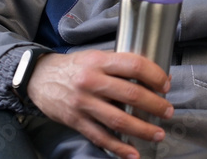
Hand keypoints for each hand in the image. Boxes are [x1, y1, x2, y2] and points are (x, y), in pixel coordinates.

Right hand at [28, 50, 173, 158]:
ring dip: (142, 130)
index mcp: (99, 61)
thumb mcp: (96, 57)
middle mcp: (92, 81)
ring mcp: (83, 103)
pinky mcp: (76, 121)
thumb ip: (120, 65)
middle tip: (168, 111)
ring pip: (118, 120)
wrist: (38, 77)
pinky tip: (132, 153)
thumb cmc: (74, 67)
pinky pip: (101, 137)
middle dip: (155, 106)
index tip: (165, 85)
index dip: (154, 76)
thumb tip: (152, 77)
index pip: (134, 65)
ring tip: (157, 133)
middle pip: (131, 95)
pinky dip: (119, 148)